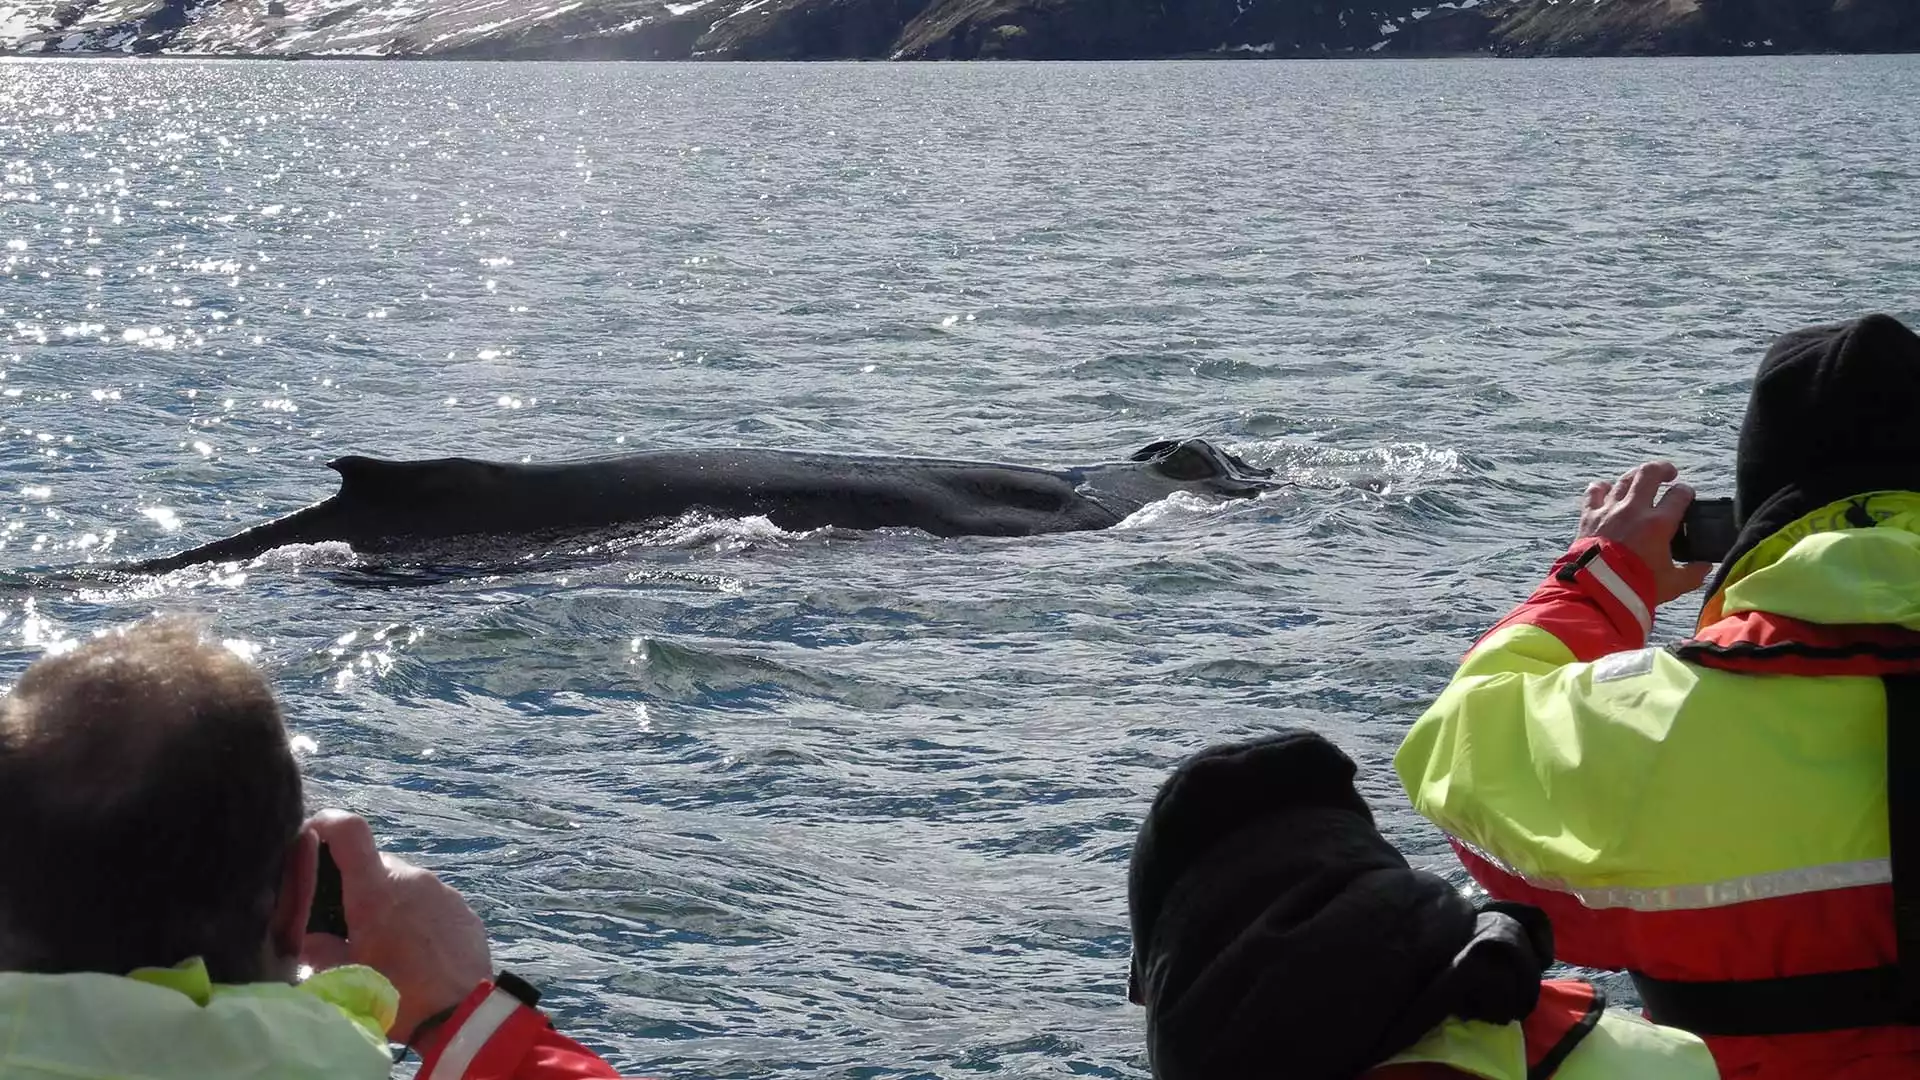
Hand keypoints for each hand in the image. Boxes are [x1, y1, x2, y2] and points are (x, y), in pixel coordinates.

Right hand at [300, 810, 491, 1044]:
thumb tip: (309, 939)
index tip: (311, 832)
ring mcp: (443, 891)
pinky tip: (417, 949)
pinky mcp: (464, 909)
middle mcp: (412, 878)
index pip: (350, 830)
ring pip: (405, 884)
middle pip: (376, 865)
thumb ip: (319, 950)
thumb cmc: (397, 992)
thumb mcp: (345, 976)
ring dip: (391, 903)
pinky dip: (418, 916)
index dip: (327, 822)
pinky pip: (432, 901)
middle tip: (349, 921)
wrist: (462, 1012)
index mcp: (376, 889)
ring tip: (386, 942)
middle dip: (359, 885)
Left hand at [1576, 461, 1713, 606]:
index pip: (1679, 494)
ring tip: (1642, 479)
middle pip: (1649, 474)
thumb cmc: (1636, 586)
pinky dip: (1601, 488)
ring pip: (1624, 480)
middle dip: (1663, 469)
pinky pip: (1594, 492)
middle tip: (1669, 473)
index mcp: (1658, 523)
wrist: (1596, 591)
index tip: (1687, 495)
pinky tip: (1606, 489)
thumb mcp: (1672, 583)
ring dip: (1635, 476)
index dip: (1686, 492)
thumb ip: (1692, 574)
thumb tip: (1705, 568)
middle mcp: (1634, 510)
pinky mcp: (1589, 516)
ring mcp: (1609, 510)